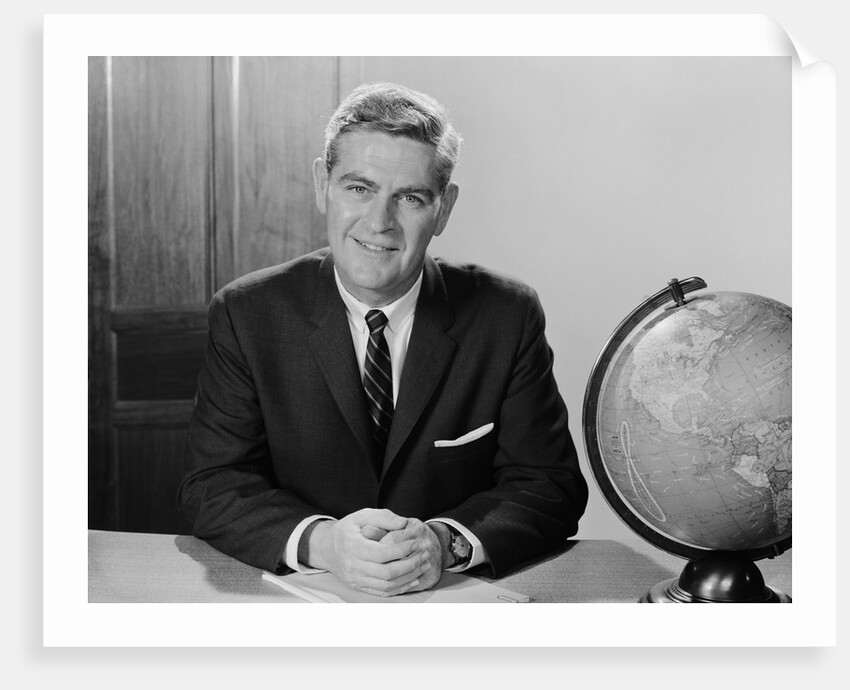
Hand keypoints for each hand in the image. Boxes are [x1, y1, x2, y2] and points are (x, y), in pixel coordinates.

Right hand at [305, 508, 432, 596]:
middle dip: (410, 564)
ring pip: (387, 585)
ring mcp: (356, 579)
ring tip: (424, 566)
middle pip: (387, 572)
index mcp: (353, 546)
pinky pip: (382, 592)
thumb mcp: (361, 516)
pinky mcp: (359, 587)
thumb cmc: (347, 530)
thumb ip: (383, 517)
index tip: (416, 542)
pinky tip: (413, 579)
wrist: (327, 548)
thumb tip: (403, 523)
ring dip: (409, 577)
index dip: (402, 549)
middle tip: (425, 554)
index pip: (381, 553)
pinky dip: (400, 588)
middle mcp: (353, 566)